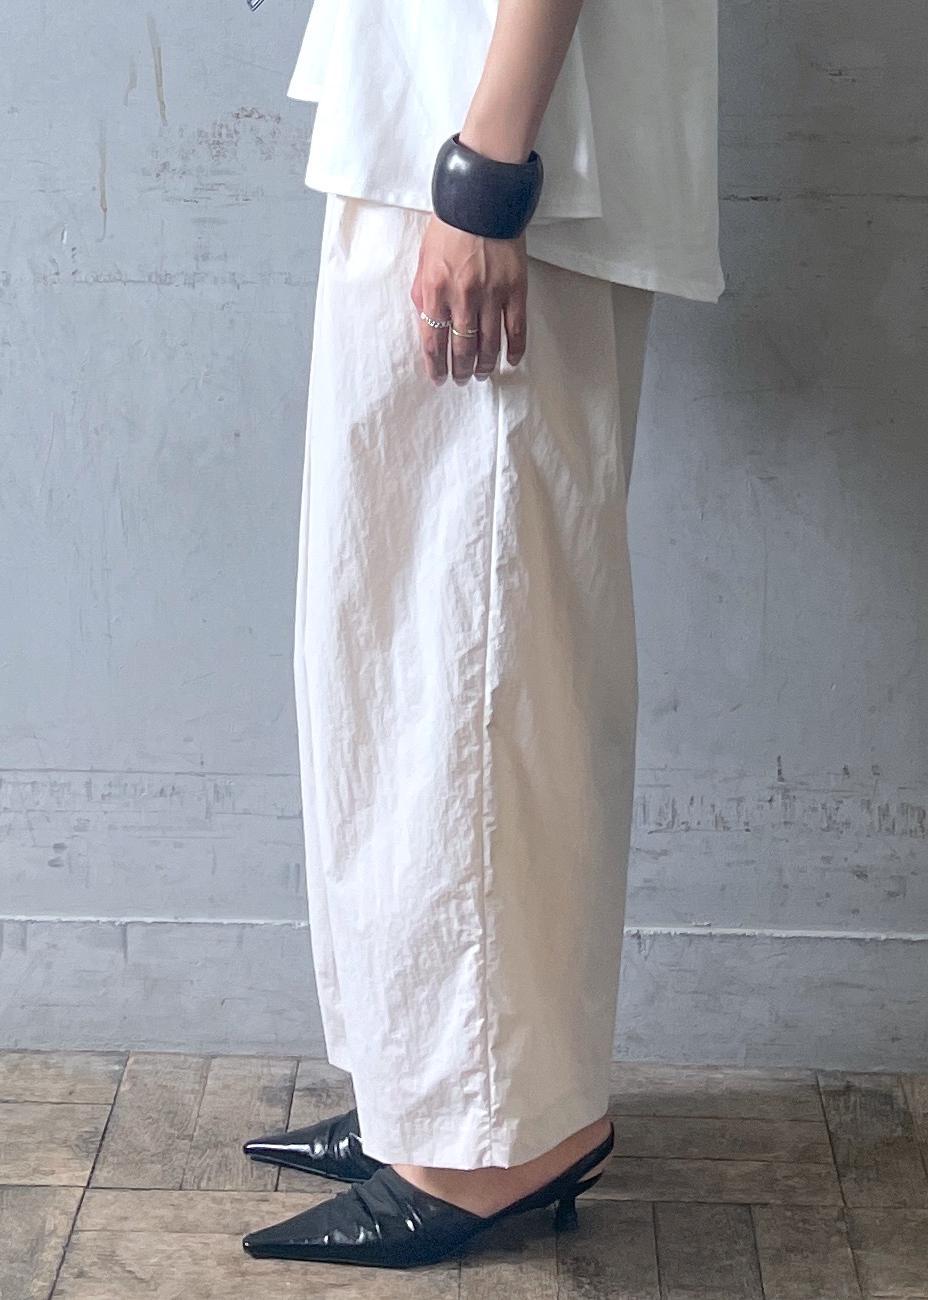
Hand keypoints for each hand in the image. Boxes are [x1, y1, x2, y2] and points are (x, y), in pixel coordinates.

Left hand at [410, 216, 527, 386]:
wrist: (482, 199)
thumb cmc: (450, 228)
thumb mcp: (424, 260)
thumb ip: (423, 294)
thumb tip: (427, 325)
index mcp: (435, 290)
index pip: (433, 341)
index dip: (436, 366)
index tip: (438, 378)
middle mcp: (462, 296)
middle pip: (462, 348)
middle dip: (460, 370)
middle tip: (460, 379)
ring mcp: (492, 294)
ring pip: (489, 344)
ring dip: (485, 365)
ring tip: (481, 374)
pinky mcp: (515, 289)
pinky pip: (516, 329)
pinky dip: (514, 349)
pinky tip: (510, 360)